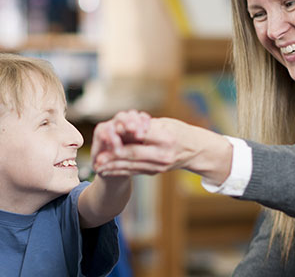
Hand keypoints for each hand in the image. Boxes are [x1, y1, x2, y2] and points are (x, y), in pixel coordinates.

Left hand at [94, 117, 231, 183]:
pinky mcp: (155, 171)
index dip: (121, 138)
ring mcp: (160, 165)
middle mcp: (163, 154)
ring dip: (113, 167)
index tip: (105, 138)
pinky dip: (120, 171)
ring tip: (98, 167)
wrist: (197, 150)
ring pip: (132, 166)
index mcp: (166, 138)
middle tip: (97, 159)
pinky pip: (135, 171)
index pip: (139, 138)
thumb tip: (123, 126)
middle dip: (113, 157)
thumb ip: (144, 126)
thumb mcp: (165, 123)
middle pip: (134, 155)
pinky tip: (108, 170)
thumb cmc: (179, 131)